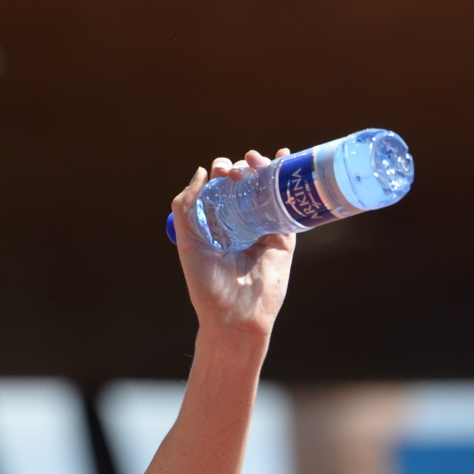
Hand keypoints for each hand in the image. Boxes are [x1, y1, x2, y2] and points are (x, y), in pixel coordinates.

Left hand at [169, 149, 294, 340]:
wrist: (235, 315)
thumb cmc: (207, 285)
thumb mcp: (188, 243)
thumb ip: (186, 208)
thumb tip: (201, 173)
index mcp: (215, 223)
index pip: (219, 187)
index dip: (219, 173)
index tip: (219, 172)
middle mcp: (238, 222)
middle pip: (243, 183)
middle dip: (239, 168)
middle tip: (236, 172)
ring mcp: (262, 227)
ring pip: (264, 189)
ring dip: (261, 167)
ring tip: (256, 160)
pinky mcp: (283, 236)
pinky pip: (286, 204)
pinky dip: (285, 179)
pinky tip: (283, 158)